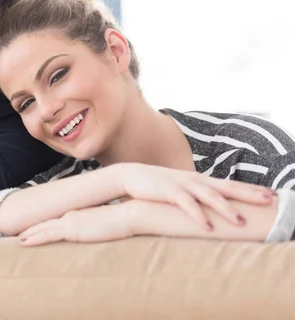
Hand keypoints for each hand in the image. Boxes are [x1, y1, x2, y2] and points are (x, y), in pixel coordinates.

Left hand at [18, 204, 132, 246]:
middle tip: (20, 233)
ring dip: (29, 233)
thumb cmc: (126, 222)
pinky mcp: (71, 228)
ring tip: (17, 239)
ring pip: (43, 227)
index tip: (36, 228)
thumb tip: (106, 235)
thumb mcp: (112, 226)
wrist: (131, 214)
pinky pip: (47, 234)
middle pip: (48, 222)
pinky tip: (22, 241)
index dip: (46, 224)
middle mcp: (73, 215)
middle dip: (33, 228)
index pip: (60, 220)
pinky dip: (33, 237)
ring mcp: (71, 220)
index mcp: (81, 214)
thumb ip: (105, 229)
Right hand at [109, 163, 274, 229]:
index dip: (250, 189)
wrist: (131, 175)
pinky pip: (187, 205)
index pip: (230, 184)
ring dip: (226, 209)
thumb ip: (196, 194)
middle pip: (227, 187)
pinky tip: (207, 226)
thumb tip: (211, 206)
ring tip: (242, 222)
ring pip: (210, 196)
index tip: (270, 194)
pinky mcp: (169, 191)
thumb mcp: (181, 188)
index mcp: (200, 180)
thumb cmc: (158, 185)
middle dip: (249, 194)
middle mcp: (195, 180)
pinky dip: (198, 215)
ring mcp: (183, 185)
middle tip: (269, 201)